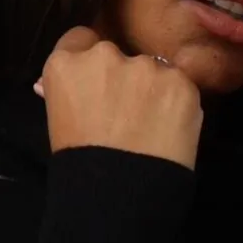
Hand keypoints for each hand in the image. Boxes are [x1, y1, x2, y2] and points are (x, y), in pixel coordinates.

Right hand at [34, 27, 203, 170]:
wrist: (119, 202)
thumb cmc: (83, 170)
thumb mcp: (61, 124)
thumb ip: (70, 93)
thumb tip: (73, 80)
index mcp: (66, 65)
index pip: (82, 40)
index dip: (93, 65)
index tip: (101, 87)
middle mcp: (104, 56)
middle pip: (119, 55)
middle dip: (125, 81)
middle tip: (127, 119)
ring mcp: (145, 68)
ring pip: (154, 71)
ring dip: (154, 93)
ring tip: (151, 132)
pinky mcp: (181, 85)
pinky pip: (181, 89)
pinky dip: (178, 108)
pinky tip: (169, 135)